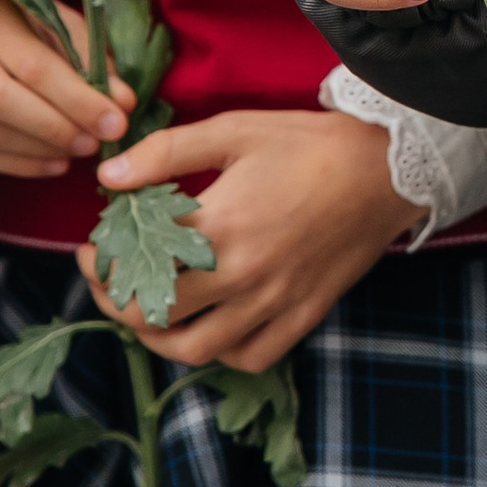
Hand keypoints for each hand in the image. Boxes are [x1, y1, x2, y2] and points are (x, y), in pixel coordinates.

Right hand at [0, 0, 124, 173]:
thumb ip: (88, 55)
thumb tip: (123, 102)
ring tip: (79, 151)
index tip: (117, 120)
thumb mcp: (55, 19)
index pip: (31, 64)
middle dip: (55, 128)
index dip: (77, 99)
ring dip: (38, 151)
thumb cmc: (17, 17)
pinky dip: (16, 164)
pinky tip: (52, 163)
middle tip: (95, 142)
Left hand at [78, 109, 409, 372]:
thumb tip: (108, 176)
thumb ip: (166, 152)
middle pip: (153, 316)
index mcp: (219, 224)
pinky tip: (212, 327)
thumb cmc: (308, 143)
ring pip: (196, 350)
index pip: (135, 263)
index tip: (97, 246)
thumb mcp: (234, 130)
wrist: (388, 167)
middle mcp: (242, 273)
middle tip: (111, 281)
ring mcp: (275, 299)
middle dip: (116, 302)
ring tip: (150, 315)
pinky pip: (250, 357)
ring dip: (159, 339)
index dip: (102, 261)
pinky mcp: (304, 313)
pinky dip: (222, 352)